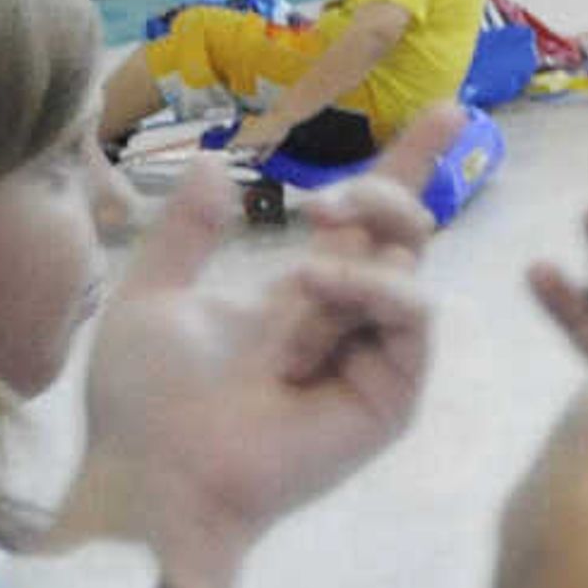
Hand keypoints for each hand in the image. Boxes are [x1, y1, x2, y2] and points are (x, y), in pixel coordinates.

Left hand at [78, 114, 459, 587]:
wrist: (156, 476)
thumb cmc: (145, 403)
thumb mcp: (151, 297)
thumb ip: (184, 231)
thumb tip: (208, 163)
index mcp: (304, 296)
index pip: (368, 222)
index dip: (404, 166)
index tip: (442, 111)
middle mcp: (350, 319)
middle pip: (407, 231)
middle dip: (384, 192)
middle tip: (321, 202)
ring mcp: (377, 356)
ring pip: (411, 265)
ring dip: (363, 242)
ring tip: (302, 258)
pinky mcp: (393, 393)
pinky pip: (412, 316)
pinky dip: (371, 289)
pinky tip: (317, 289)